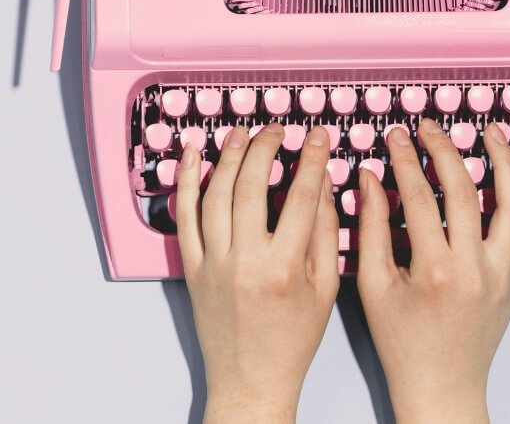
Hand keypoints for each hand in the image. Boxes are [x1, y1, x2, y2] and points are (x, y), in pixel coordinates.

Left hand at [175, 124, 339, 423]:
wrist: (252, 379)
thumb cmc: (293, 339)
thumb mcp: (325, 288)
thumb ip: (324, 233)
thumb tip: (322, 185)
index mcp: (284, 267)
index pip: (300, 196)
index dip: (310, 158)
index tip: (315, 137)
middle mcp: (245, 262)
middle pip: (251, 186)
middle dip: (265, 148)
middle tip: (276, 131)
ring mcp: (213, 264)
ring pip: (215, 196)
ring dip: (228, 157)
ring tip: (241, 134)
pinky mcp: (192, 269)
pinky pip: (184, 218)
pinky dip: (187, 183)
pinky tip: (194, 157)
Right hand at [356, 120, 509, 423]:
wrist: (441, 385)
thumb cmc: (403, 343)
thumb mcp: (373, 286)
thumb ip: (372, 228)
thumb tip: (370, 179)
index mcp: (435, 270)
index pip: (420, 196)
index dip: (405, 159)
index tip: (396, 136)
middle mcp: (476, 268)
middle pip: (465, 191)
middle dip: (445, 150)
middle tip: (430, 127)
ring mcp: (504, 274)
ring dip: (503, 162)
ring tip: (490, 132)